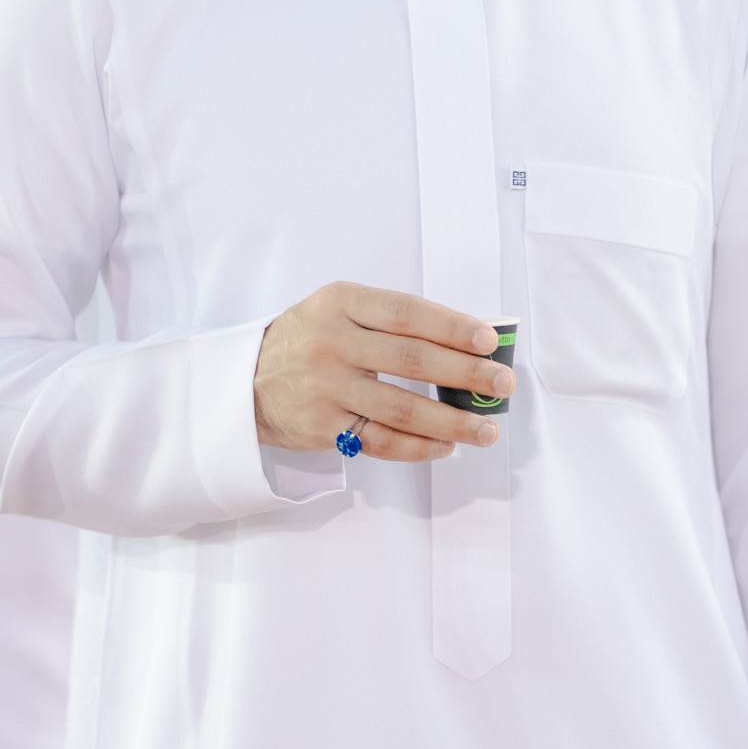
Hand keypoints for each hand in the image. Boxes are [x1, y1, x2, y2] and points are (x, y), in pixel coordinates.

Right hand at [254, 283, 513, 462]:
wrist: (245, 381)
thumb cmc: (308, 339)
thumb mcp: (339, 310)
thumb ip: (393, 320)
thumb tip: (467, 342)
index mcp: (340, 302)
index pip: (407, 313)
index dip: (452, 326)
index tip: (488, 341)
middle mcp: (332, 342)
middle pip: (412, 360)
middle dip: (465, 373)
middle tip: (502, 384)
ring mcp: (326, 388)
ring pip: (402, 408)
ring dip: (452, 421)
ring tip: (486, 429)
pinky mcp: (323, 428)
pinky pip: (382, 441)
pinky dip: (419, 446)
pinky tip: (446, 445)